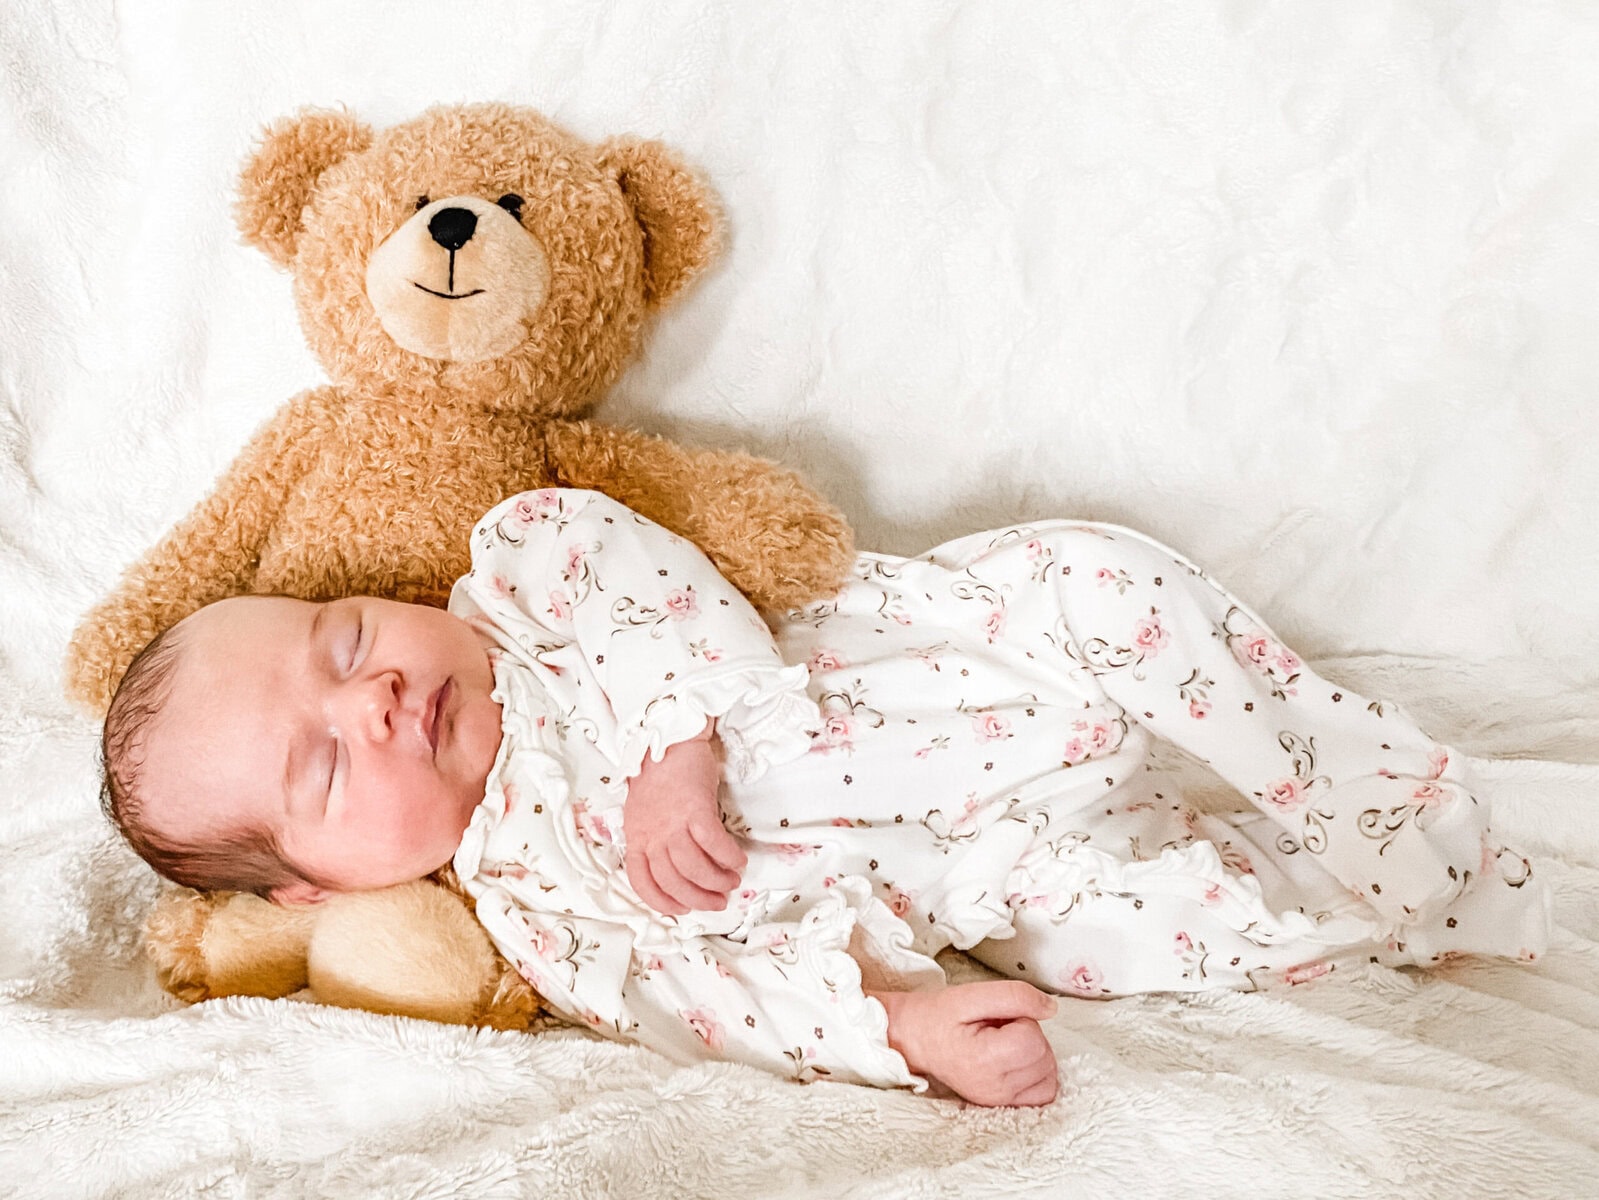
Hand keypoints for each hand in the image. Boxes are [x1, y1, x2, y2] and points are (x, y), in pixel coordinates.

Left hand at [622, 719, 746, 915]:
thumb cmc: (660, 776)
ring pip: (694, 867)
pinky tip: (738, 860)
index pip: (643, 882)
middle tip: (717, 902)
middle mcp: (651, 835)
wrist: (669, 740)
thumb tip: (679, 868)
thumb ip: (654, 839)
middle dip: (698, 899)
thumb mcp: (644, 813)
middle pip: (673, 881)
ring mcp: (672, 823)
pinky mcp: (695, 809)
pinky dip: (728, 857)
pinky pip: (714, 844)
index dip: (664, 902)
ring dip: (716, 881)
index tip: (683, 909)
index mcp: (636, 837)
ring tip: (731, 882)